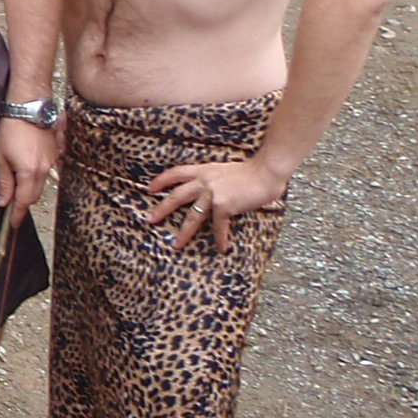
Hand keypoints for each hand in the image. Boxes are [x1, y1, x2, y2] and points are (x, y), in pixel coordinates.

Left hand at [0, 116, 59, 225]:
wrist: (29, 107)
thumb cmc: (11, 128)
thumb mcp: (0, 156)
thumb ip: (4, 182)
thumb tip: (3, 201)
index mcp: (29, 172)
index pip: (24, 202)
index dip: (18, 215)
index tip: (13, 224)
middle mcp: (45, 169)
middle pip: (34, 196)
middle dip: (23, 204)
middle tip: (11, 207)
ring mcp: (53, 161)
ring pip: (41, 185)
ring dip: (30, 190)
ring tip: (16, 190)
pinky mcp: (55, 153)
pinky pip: (47, 172)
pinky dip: (37, 178)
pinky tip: (28, 174)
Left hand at [146, 157, 285, 254]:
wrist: (266, 171)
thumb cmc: (253, 171)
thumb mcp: (226, 170)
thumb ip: (215, 179)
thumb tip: (211, 190)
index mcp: (204, 171)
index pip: (176, 173)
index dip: (162, 180)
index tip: (150, 189)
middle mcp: (204, 181)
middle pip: (176, 196)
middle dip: (162, 209)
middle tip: (150, 220)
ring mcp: (213, 194)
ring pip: (193, 216)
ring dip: (184, 232)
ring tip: (176, 244)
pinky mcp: (224, 205)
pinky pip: (218, 226)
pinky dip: (220, 238)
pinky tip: (221, 248)